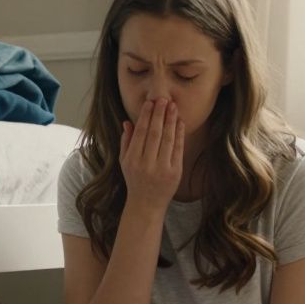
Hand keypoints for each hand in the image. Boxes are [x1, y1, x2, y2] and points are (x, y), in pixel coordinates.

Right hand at [119, 97, 184, 211]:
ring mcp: (161, 169)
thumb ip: (126, 141)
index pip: (140, 133)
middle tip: (163, 99)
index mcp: (132, 160)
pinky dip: (179, 134)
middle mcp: (146, 164)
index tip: (150, 103)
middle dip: (159, 115)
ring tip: (173, 106)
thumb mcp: (124, 162)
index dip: (146, 117)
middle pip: (154, 134)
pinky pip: (178, 149)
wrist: (146, 204)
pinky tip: (180, 122)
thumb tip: (127, 122)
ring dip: (171, 121)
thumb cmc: (134, 180)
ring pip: (167, 140)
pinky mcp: (175, 172)